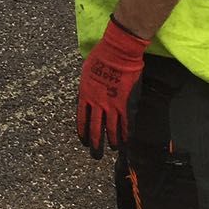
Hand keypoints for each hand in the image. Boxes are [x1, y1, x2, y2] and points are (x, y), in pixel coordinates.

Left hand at [77, 17, 148, 157]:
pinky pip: (126, 123)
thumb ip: (86, 88)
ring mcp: (112, 105)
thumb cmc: (99, 57)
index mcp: (85, 95)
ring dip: (112, 142)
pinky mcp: (126, 104)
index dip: (83, 132)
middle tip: (95, 155)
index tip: (84, 142)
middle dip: (95, 144)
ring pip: (111, 130)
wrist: (117, 53)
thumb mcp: (85, 73)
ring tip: (113, 149)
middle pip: (95, 129)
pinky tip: (126, 141)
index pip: (82, 119)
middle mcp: (97, 103)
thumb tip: (86, 97)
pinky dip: (126, 134)